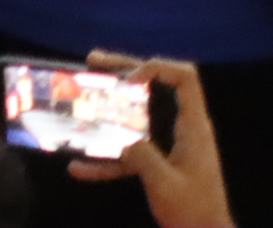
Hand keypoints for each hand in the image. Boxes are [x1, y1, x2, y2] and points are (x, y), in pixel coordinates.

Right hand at [69, 55, 232, 227]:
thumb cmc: (193, 210)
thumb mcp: (164, 183)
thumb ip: (142, 157)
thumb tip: (121, 137)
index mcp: (194, 126)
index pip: (185, 78)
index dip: (158, 68)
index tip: (128, 78)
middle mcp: (185, 129)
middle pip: (160, 87)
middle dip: (128, 71)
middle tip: (94, 61)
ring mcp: (173, 146)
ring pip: (141, 119)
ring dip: (112, 110)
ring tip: (81, 95)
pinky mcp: (162, 165)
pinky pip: (132, 155)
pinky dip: (107, 160)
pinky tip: (78, 169)